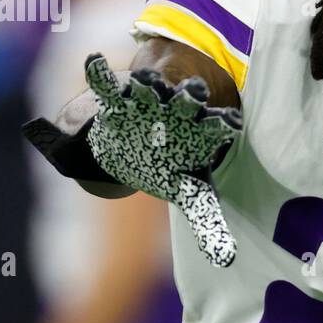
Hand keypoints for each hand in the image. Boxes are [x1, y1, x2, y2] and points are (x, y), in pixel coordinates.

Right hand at [84, 53, 241, 266]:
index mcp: (200, 133)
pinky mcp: (118, 101)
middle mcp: (178, 112)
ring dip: (148, 83)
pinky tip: (92, 62)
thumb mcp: (192, 192)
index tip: (230, 122)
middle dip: (191, 95)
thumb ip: (208, 223)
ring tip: (143, 79)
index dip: (222, 124)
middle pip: (188, 100)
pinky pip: (108, 84)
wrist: (141, 144)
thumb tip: (226, 260)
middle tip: (195, 91)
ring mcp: (148, 103)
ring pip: (151, 88)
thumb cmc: (172, 167)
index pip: (216, 126)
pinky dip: (99, 73)